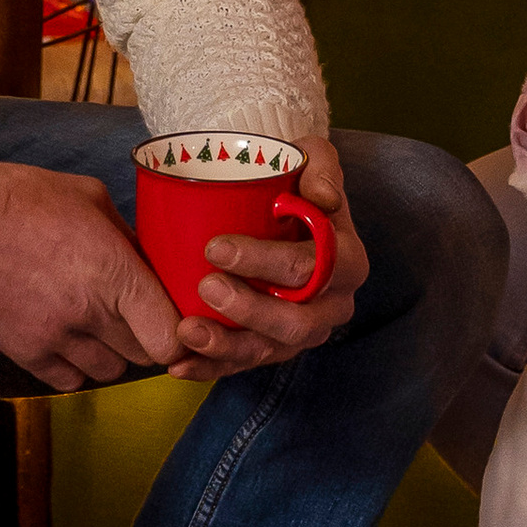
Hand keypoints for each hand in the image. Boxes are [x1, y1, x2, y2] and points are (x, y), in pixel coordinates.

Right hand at [0, 146, 180, 393]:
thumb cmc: (26, 197)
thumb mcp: (93, 199)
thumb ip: (128, 238)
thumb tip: (153, 264)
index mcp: (114, 271)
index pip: (167, 337)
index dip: (177, 332)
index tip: (172, 319)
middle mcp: (88, 311)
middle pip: (142, 356)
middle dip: (147, 337)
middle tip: (137, 315)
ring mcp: (53, 337)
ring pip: (107, 372)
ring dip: (111, 352)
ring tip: (99, 324)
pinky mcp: (23, 351)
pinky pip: (68, 381)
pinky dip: (76, 366)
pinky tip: (71, 338)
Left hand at [167, 137, 369, 385]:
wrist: (279, 206)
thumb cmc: (293, 182)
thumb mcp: (313, 158)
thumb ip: (322, 165)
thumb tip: (323, 197)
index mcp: (346, 261)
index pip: (312, 268)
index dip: (266, 263)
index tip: (216, 247)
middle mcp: (332, 304)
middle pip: (296, 321)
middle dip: (248, 309)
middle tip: (205, 287)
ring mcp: (303, 332)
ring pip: (270, 350)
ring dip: (227, 346)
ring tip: (187, 332)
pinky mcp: (273, 348)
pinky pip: (244, 365)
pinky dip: (211, 368)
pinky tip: (180, 365)